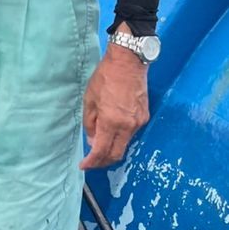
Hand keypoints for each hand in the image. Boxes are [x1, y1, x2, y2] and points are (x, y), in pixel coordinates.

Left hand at [79, 38, 149, 169]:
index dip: (92, 162)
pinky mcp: (144, 117)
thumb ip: (91, 123)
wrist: (128, 62)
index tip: (84, 166)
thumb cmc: (105, 78)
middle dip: (103, 162)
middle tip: (92, 162)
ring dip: (112, 149)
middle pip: (117, 154)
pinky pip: (131, 134)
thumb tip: (93, 141)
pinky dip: (120, 138)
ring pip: (125, 144)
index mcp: (112, 122)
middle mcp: (128, 126)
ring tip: (99, 146)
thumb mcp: (89, 100)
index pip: (102, 151)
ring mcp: (138, 122)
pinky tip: (111, 133)